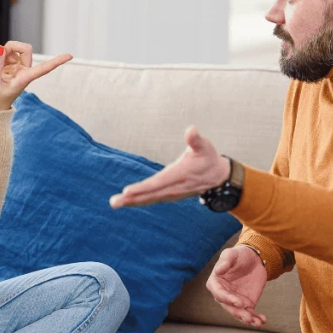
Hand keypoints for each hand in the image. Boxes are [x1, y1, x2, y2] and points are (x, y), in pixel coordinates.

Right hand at [0, 41, 71, 110]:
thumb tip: (0, 47)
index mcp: (25, 78)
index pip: (44, 68)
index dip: (56, 61)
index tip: (70, 56)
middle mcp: (23, 71)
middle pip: (24, 49)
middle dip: (8, 47)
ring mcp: (16, 68)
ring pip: (10, 49)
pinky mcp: (8, 66)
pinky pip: (2, 53)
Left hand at [109, 126, 229, 207]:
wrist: (218, 177)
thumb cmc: (208, 158)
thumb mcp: (204, 147)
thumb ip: (196, 139)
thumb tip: (191, 130)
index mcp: (179, 175)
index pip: (158, 183)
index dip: (143, 187)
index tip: (128, 191)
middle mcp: (173, 187)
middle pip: (150, 194)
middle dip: (131, 198)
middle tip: (114, 202)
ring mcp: (171, 194)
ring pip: (149, 199)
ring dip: (132, 202)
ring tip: (115, 203)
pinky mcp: (169, 195)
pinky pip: (152, 199)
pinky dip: (139, 201)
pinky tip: (128, 201)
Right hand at [206, 246, 267, 326]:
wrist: (255, 259)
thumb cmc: (239, 255)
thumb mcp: (232, 254)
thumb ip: (225, 261)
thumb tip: (218, 270)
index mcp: (216, 283)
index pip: (219, 293)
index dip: (227, 299)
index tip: (239, 302)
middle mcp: (224, 294)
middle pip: (229, 306)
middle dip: (238, 313)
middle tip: (248, 317)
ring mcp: (235, 300)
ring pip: (239, 312)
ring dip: (247, 319)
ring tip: (257, 322)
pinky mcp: (247, 304)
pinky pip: (250, 313)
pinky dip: (256, 318)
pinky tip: (262, 320)